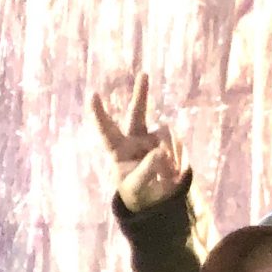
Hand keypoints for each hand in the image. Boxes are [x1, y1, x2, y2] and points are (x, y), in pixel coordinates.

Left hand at [91, 74, 185, 213]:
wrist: (155, 197)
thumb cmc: (137, 191)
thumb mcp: (137, 186)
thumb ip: (146, 171)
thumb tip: (161, 153)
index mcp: (118, 150)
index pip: (107, 131)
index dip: (99, 114)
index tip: (93, 94)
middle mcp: (134, 139)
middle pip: (137, 113)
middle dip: (141, 93)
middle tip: (144, 74)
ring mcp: (152, 138)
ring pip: (164, 134)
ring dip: (169, 155)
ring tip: (168, 177)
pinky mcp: (168, 141)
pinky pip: (177, 142)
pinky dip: (178, 158)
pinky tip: (175, 172)